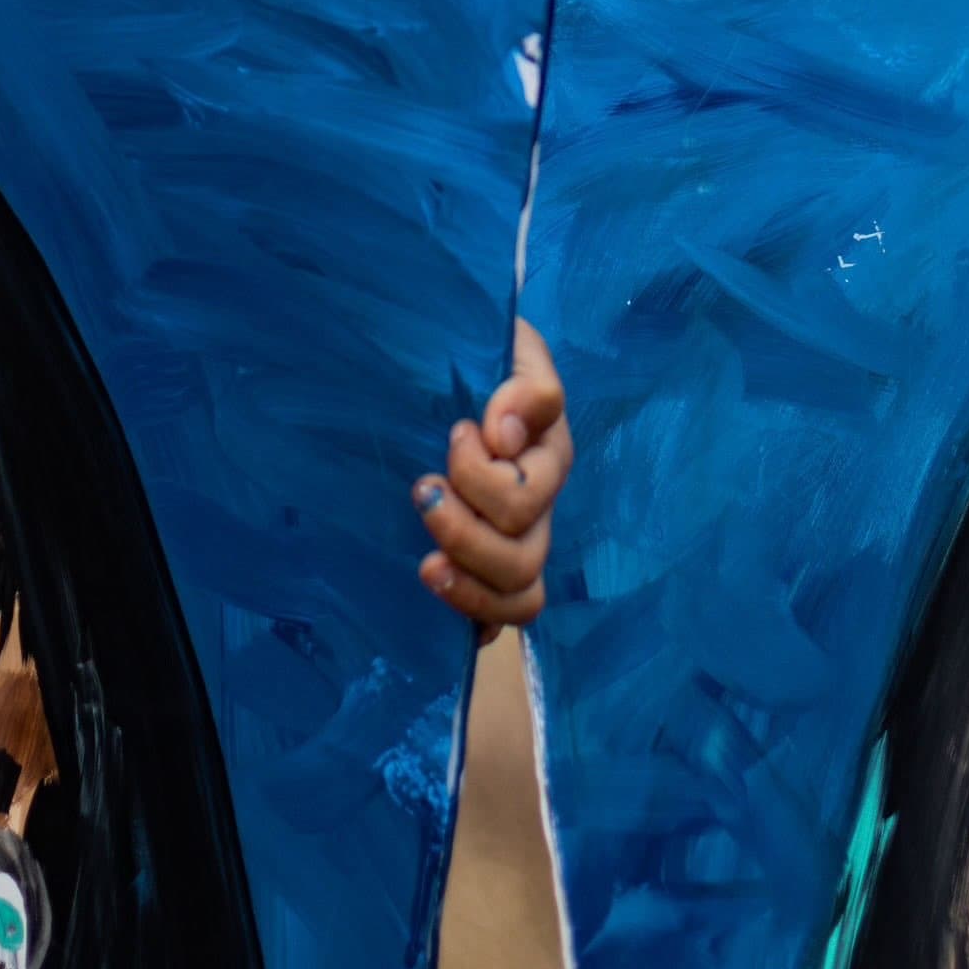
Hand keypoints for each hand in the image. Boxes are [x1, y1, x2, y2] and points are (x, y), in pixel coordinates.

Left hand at [413, 320, 571, 633]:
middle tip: (421, 492)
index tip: (456, 433)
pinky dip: (475, 621)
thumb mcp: (510, 348)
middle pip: (523, 555)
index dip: (485, 477)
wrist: (444, 365)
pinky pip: (499, 619)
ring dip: (469, 586)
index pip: (531, 491)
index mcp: (547, 455)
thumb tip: (507, 434)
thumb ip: (524, 384)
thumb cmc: (480, 357)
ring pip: (519, 596)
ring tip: (424, 565)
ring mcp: (514, 542)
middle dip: (465, 534)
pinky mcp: (484, 568)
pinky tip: (438, 603)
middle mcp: (538, 507)